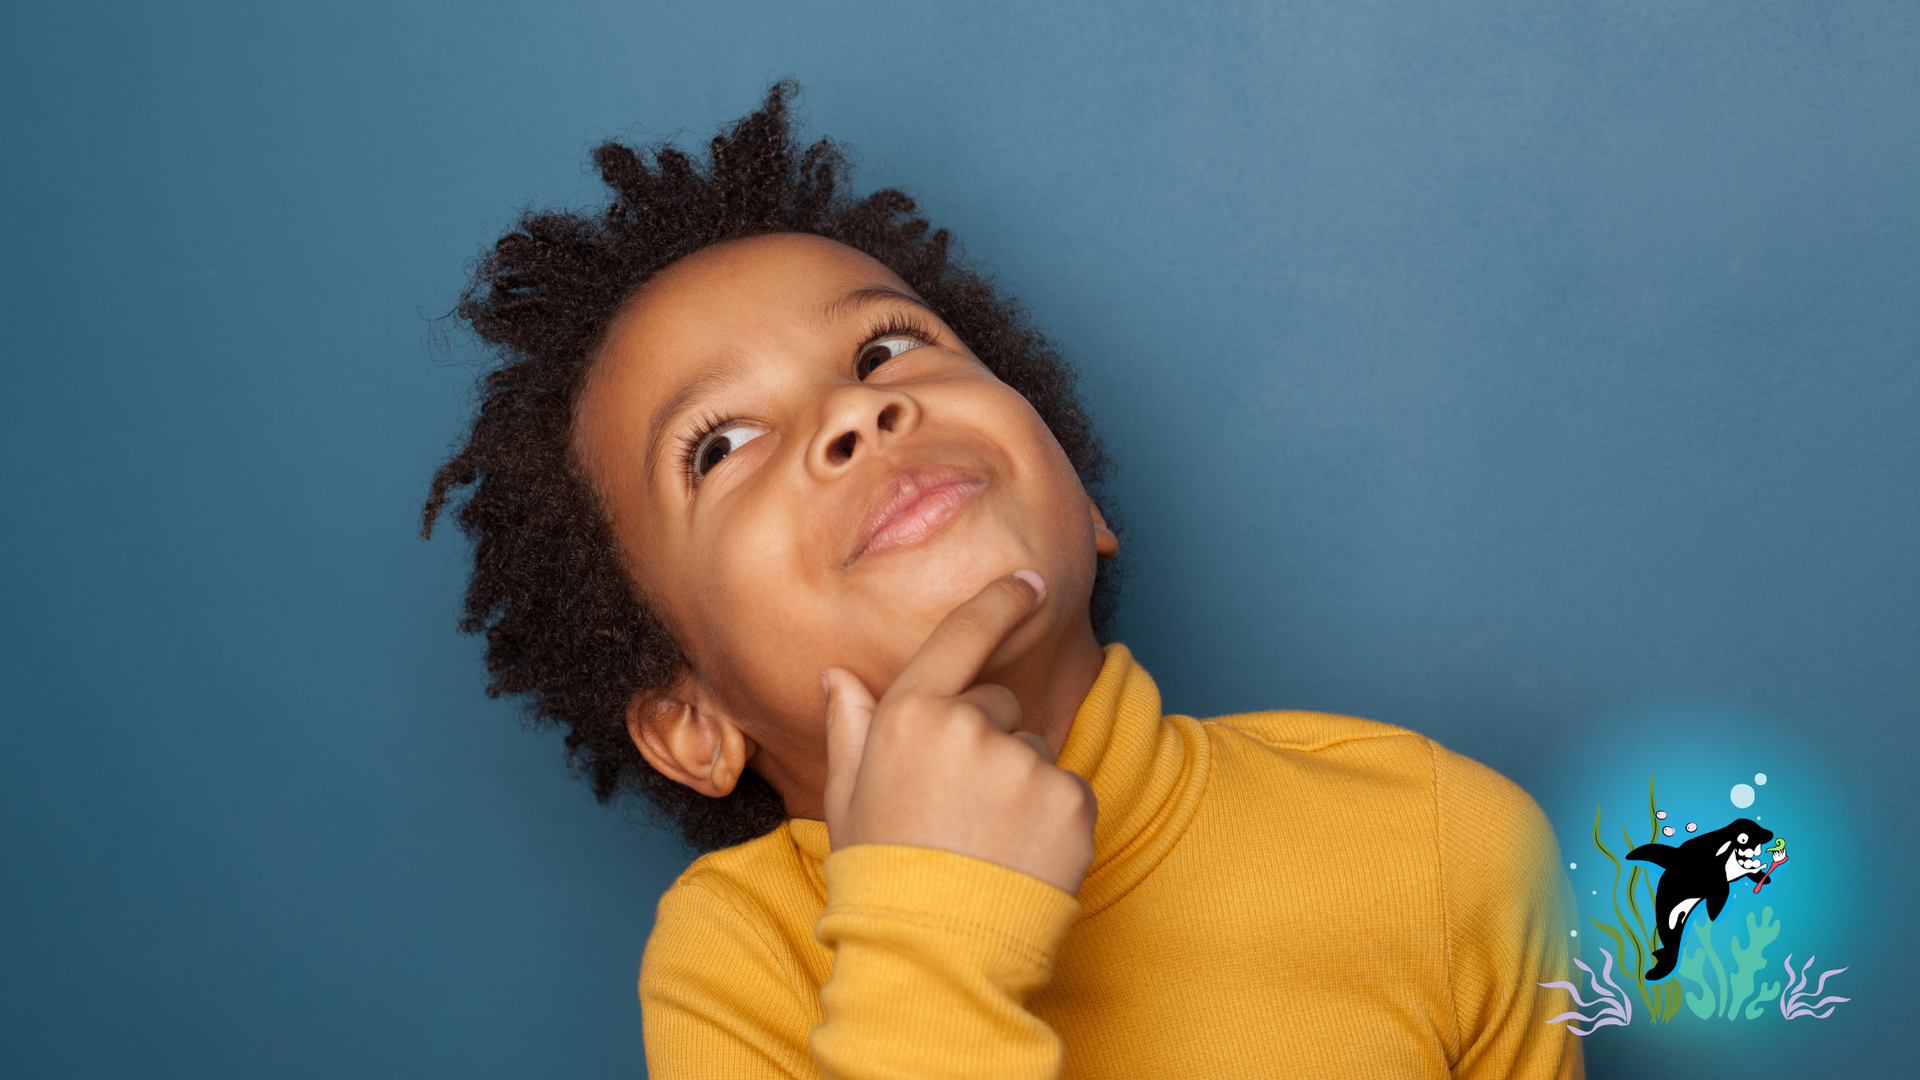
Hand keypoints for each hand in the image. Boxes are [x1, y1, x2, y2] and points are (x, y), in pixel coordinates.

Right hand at [821, 571, 1097, 895]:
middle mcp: (971, 726)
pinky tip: (1019, 857)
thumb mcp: (847, 798)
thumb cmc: (881, 875)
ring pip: (1034, 754)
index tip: (1028, 583)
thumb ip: (850, 728)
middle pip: (998, 707)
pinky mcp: (1071, 800)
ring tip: (986, 843)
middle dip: (987, 742)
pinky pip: (1068, 792)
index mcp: (910, 715)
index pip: (962, 636)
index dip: (998, 602)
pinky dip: (1052, 820)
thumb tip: (837, 676)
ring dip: (1019, 786)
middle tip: (958, 810)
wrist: (935, 955)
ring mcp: (1025, 762)